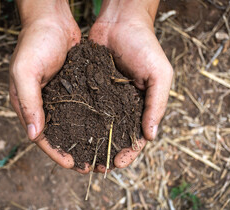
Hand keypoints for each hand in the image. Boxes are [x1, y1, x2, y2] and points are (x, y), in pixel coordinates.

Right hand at [10, 0, 88, 172]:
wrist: (51, 19)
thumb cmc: (34, 43)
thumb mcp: (25, 71)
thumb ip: (29, 102)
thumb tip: (33, 136)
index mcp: (27, 104)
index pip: (40, 137)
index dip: (55, 153)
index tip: (72, 165)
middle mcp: (42, 105)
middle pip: (57, 136)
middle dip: (72, 153)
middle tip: (89, 166)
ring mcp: (58, 98)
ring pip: (71, 126)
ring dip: (83, 141)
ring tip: (99, 154)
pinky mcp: (72, 89)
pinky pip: (81, 111)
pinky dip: (90, 123)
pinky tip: (103, 130)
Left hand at [89, 0, 172, 167]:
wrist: (121, 21)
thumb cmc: (145, 46)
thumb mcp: (160, 75)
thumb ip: (157, 104)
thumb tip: (151, 136)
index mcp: (142, 107)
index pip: (136, 137)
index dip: (127, 153)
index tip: (115, 164)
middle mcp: (123, 107)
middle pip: (114, 138)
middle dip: (105, 155)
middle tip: (93, 168)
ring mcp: (105, 99)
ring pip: (97, 128)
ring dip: (90, 144)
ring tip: (79, 157)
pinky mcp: (89, 89)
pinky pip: (84, 110)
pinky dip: (78, 123)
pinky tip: (69, 133)